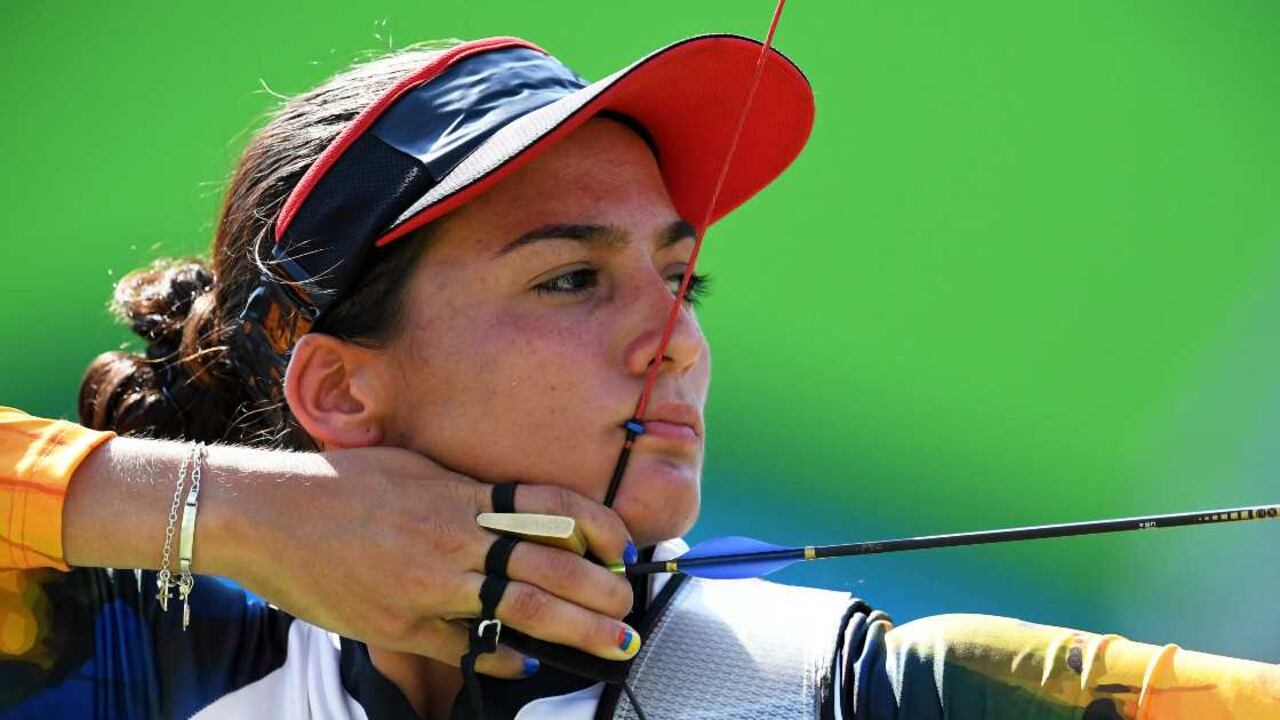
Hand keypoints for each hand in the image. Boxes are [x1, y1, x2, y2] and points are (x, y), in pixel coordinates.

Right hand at [220, 445, 638, 677]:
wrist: (264, 515)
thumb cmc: (339, 485)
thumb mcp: (414, 468)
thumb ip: (467, 492)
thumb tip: (516, 510)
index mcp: (461, 493)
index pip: (553, 504)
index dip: (600, 527)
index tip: (624, 548)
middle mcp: (454, 537)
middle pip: (551, 565)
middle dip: (602, 592)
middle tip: (631, 610)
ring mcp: (429, 585)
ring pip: (522, 609)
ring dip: (577, 630)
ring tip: (614, 643)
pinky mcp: (401, 625)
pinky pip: (468, 647)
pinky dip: (505, 655)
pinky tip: (528, 662)